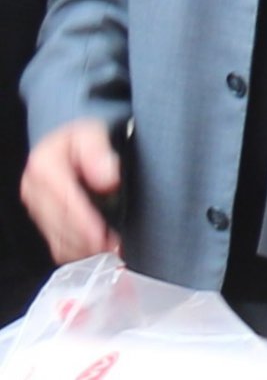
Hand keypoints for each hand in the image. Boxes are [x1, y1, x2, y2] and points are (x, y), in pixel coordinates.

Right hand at [21, 120, 122, 263]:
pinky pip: (57, 245)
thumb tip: (107, 178)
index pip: (63, 200)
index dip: (84, 221)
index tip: (101, 235)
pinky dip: (78, 251)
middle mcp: (34, 189)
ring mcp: (36, 208)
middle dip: (86, 239)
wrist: (70, 144)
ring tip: (110, 249)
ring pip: (58, 239)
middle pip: (60, 224)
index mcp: (43, 165)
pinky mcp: (42, 222)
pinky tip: (97, 249)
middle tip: (114, 246)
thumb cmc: (83, 139)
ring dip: (84, 248)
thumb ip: (99, 152)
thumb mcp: (93, 132)